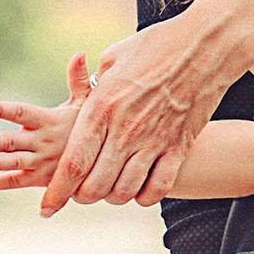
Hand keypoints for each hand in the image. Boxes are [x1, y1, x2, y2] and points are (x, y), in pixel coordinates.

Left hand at [0, 53, 85, 193]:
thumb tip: (79, 54)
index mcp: (49, 121)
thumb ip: (78, 80)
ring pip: (14, 163)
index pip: (22, 113)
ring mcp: (41, 162)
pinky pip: (16, 182)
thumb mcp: (87, 103)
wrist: (102, 160)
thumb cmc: (89, 125)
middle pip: (13, 142)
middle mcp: (43, 142)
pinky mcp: (40, 179)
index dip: (3, 110)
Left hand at [39, 6, 231, 215]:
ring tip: (109, 189)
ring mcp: (154, 141)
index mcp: (101, 108)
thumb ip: (93, 85)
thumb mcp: (113, 58)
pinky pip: (159, 188)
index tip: (47, 207)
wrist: (206, 45)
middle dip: (82, 197)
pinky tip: (139, 189)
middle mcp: (125, 130)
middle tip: (81, 191)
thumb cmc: (156, 46)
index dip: (57, 192)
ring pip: (125, 192)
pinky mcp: (179, 146)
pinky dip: (145, 196)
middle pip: (95, 187)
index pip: (73, 164)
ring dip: (112, 197)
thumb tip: (83, 96)